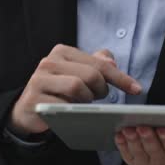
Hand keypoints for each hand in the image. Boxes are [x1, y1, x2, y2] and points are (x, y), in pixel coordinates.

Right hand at [9, 45, 141, 136]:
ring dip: (87, 100)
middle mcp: (49, 62)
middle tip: (100, 98)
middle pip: (90, 74)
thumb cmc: (59, 91)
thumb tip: (112, 61)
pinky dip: (73, 110)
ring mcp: (39, 80)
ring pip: (77, 87)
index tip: (136, 89)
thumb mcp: (78, 74)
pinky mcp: (34, 99)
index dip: (120, 77)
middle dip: (102, 89)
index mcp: (62, 52)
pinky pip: (62, 105)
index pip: (98, 62)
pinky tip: (73, 112)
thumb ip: (96, 64)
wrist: (28, 110)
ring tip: (84, 104)